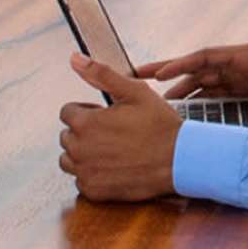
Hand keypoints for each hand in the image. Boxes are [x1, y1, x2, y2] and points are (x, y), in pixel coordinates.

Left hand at [57, 53, 180, 201]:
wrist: (180, 161)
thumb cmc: (159, 125)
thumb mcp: (134, 92)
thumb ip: (101, 74)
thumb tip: (75, 58)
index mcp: (85, 123)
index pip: (67, 113)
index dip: (87, 112)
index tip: (105, 116)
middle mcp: (79, 149)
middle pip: (67, 136)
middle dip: (84, 132)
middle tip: (112, 133)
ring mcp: (85, 172)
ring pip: (69, 160)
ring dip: (83, 154)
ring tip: (109, 150)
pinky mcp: (94, 190)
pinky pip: (81, 180)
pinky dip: (92, 174)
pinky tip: (113, 167)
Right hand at [137, 42, 247, 99]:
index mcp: (242, 55)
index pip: (204, 57)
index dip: (180, 64)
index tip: (158, 73)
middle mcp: (235, 65)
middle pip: (194, 70)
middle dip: (167, 75)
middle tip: (137, 81)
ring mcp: (237, 78)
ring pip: (200, 85)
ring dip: (179, 93)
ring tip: (155, 105)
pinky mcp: (242, 91)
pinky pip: (214, 96)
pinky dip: (197, 103)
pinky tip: (184, 115)